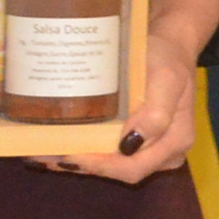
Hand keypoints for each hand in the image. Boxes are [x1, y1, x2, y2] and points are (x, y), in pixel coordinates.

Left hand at [37, 0, 218, 181]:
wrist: (170, 47)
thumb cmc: (167, 59)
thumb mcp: (166, 78)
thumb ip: (157, 113)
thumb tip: (129, 145)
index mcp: (175, 141)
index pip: (134, 167)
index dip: (101, 166)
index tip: (69, 155)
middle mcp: (164, 153)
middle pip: (120, 171)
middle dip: (83, 165)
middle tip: (46, 155)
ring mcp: (150, 151)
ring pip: (112, 166)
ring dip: (78, 162)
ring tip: (43, 154)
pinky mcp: (135, 143)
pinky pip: (110, 154)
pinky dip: (83, 153)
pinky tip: (56, 148)